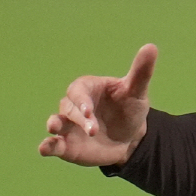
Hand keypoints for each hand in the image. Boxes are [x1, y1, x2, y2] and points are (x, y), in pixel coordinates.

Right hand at [39, 44, 157, 166]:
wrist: (130, 138)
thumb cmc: (130, 109)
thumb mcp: (137, 91)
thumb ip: (141, 71)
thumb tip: (151, 47)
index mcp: (88, 88)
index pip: (78, 90)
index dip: (81, 100)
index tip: (89, 111)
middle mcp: (74, 106)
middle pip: (69, 108)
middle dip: (80, 119)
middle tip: (94, 130)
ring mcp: (68, 125)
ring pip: (56, 123)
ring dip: (55, 126)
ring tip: (54, 128)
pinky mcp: (66, 145)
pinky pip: (52, 145)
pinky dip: (47, 146)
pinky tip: (45, 148)